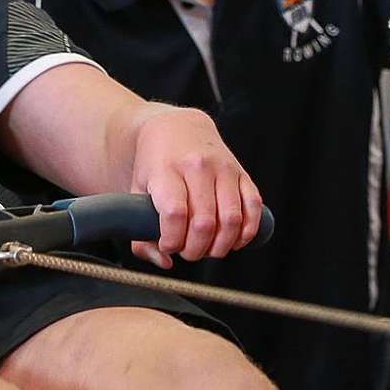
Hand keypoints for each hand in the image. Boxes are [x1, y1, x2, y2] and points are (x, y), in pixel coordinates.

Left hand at [124, 105, 261, 266]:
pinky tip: (233, 239)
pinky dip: (246, 232)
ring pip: (232, 219)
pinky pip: (253, 208)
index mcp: (166, 169)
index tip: (168, 245)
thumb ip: (140, 234)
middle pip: (204, 223)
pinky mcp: (242, 173)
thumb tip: (165, 261)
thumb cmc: (155, 165)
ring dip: (221, 245)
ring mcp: (223, 168)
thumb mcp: (136, 193)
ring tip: (209, 248)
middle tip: (188, 250)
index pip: (175, 213)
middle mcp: (197, 166)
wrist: (177, 128)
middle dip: (196, 249)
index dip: (173, 241)